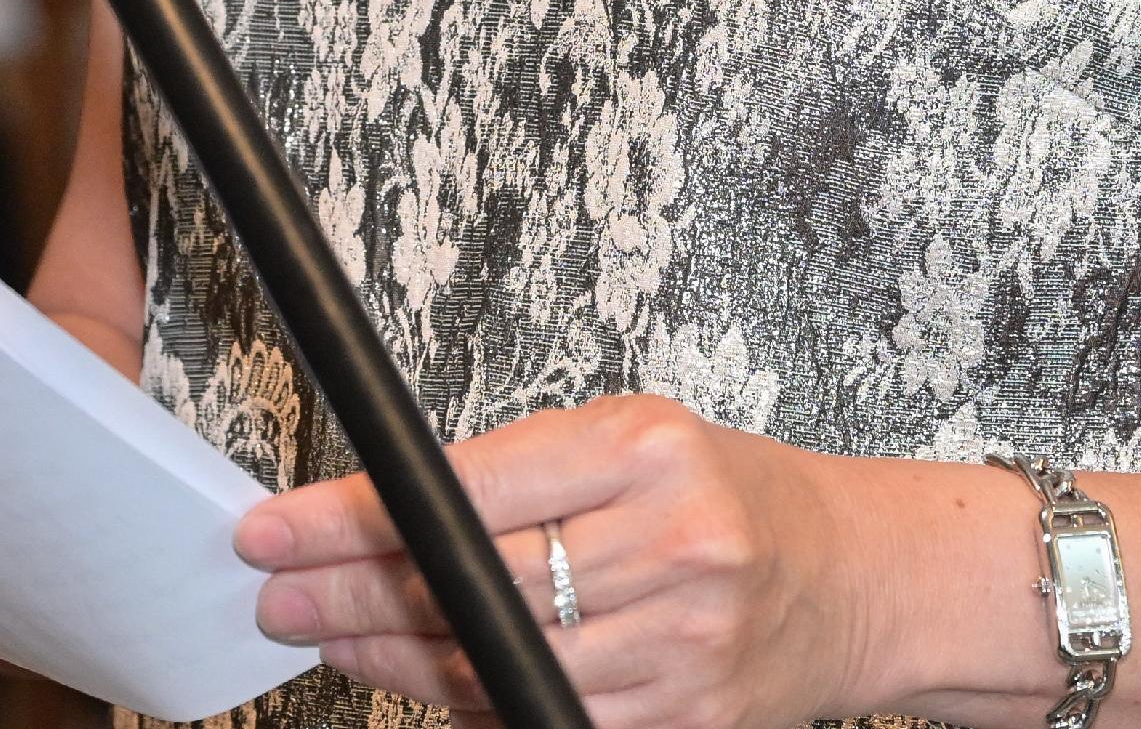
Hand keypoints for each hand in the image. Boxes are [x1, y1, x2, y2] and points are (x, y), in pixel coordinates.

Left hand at [236, 394, 881, 728]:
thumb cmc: (735, 494)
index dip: (359, 513)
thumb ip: (519, 478)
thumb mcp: (634, 441)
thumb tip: (384, 520)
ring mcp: (685, 645)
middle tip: (280, 592)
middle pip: (471, 586)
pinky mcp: (691, 721)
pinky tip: (427, 681)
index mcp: (648, 450)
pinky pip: (551, 720)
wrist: (860, 576)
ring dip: (398, 659)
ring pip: (501, 665)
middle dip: (356, 593)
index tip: (284, 526)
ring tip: (334, 637)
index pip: (467, 488)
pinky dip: (481, 702)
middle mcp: (673, 544)